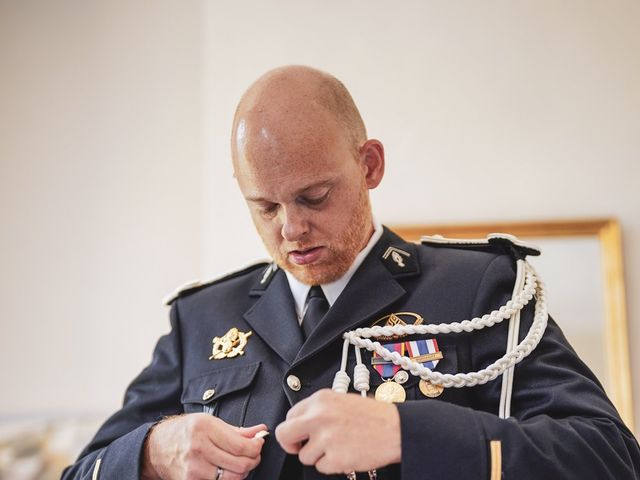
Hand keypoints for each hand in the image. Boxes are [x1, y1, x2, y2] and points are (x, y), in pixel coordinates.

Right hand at [142, 413, 266, 479]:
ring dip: (242, 472)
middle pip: (240, 465)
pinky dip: (229, 479)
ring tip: (240, 462)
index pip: (242, 446)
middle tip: (253, 455)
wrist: (157, 447)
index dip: (256, 448)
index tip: (259, 444)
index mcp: (205, 429)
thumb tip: (261, 432)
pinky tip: (227, 470)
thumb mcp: (210, 422)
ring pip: (233, 478)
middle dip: (253, 460)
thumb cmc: (186, 431)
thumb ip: (238, 430)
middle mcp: (199, 449)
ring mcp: (194, 469)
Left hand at [275, 389, 400, 474]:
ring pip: (304, 456)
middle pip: (285, 435)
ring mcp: (326, 438)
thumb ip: (318, 410)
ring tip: (338, 446)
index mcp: (320, 399)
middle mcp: (319, 416)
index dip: (294, 428)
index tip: (300, 434)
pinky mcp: (335, 458)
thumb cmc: (372, 416)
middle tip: (301, 446)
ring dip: (318, 456)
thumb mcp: (341, 400)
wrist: (395, 429)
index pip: (290, 416)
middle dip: (291, 444)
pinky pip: (321, 468)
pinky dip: (332, 465)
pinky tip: (346, 453)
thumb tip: (299, 423)